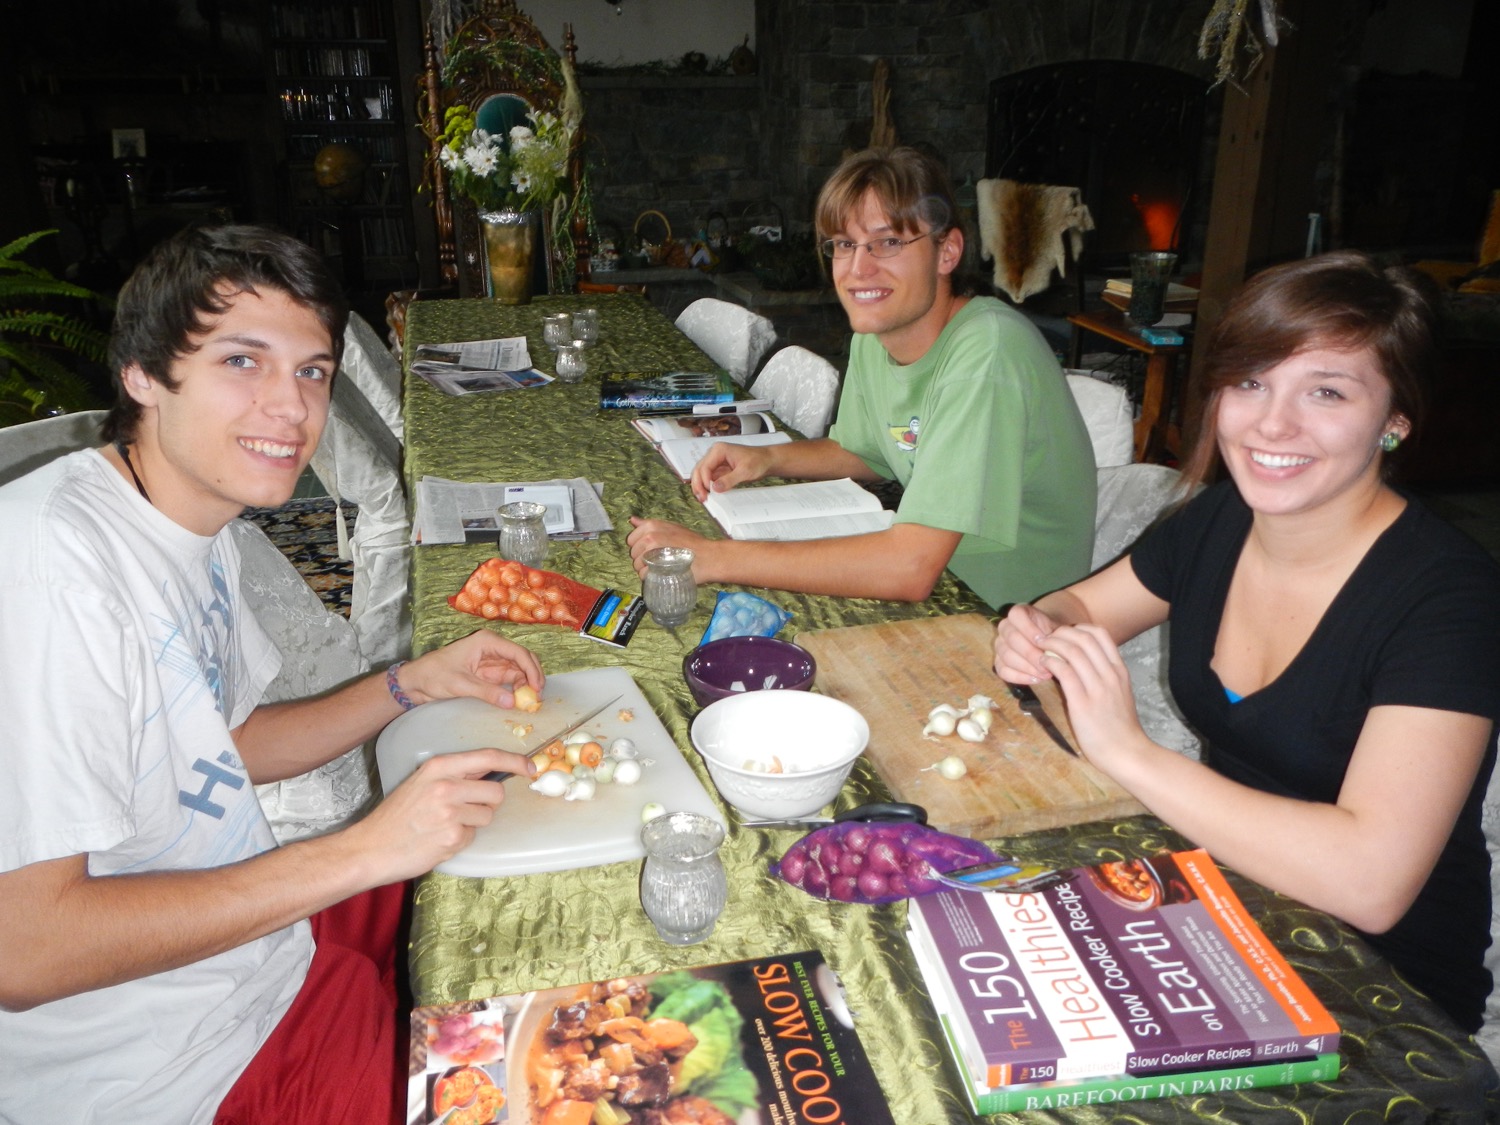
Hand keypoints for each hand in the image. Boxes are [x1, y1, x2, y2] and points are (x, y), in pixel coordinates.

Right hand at [351, 748, 534, 880]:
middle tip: (466, 810)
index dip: (514, 761)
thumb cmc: (396, 817)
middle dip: (488, 803)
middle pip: (496, 791)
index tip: (529, 767)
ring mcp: (450, 812)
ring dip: (473, 823)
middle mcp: (446, 785)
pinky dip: (460, 840)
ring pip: (487, 816)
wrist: (370, 848)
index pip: (488, 757)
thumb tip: (489, 773)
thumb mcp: (421, 782)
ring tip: (444, 826)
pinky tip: (437, 839)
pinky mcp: (452, 837)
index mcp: (439, 766)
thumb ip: (453, 775)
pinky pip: (472, 836)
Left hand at [399, 630, 543, 710]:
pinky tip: (518, 701)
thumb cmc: (433, 675)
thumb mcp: (460, 684)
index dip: (531, 670)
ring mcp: (492, 661)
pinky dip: (516, 690)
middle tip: (537, 697)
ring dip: (526, 684)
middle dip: (533, 676)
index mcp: (487, 642)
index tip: (537, 688)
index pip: (518, 653)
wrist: (416, 682)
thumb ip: (486, 692)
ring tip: (529, 702)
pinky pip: (509, 680)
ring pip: (519, 671)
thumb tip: (512, 702)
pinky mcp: (489, 674)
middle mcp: (493, 648)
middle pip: (523, 659)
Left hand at [627, 517, 712, 579]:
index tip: (651, 550)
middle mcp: (649, 538)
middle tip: (658, 560)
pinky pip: (643, 575)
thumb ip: (651, 525)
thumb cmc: (693, 543)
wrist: (708, 557)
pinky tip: (661, 575)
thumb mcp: (673, 527)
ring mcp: (651, 553)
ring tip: (661, 568)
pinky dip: (650, 578)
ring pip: (637, 565)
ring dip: (646, 569)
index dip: (640, 546)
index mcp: (652, 526)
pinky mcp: (654, 568)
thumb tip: (632, 520)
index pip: (631, 539)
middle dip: (643, 558)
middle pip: (633, 553)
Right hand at [689, 441, 775, 501]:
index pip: (704, 466)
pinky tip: (710, 495)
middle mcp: (715, 454)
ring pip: (701, 474)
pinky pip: (709, 478)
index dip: (704, 481)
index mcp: (719, 450)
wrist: (767, 460)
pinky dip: (707, 487)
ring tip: (703, 498)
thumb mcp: (745, 471)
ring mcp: (717, 462)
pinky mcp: (720, 470)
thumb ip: (729, 480)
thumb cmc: (758, 460)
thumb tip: (715, 488)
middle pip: (699, 470)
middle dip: (698, 484)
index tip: (709, 492)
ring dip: (700, 486)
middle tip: (702, 498)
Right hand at [994, 602, 1060, 683]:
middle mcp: (1004, 627)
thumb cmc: (1052, 634)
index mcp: (1017, 613)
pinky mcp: (999, 661)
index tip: (1044, 641)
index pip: (1016, 616)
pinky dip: (1020, 677)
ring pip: (1007, 656)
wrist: (1048, 641)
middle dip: (1031, 654)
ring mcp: (999, 645)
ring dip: (1027, 668)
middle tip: (1047, 664)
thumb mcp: (1056, 629)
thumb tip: (1051, 652)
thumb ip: (1054, 637)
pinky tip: (1036, 679)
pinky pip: (1003, 671)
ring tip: (1045, 674)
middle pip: (1012, 639)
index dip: (1029, 629)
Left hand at [1032, 624, 1148, 768]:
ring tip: (1040, 649)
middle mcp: (1110, 674)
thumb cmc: (1119, 727)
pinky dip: (1051, 662)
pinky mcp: (1083, 703)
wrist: (1127, 753)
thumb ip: (1104, 676)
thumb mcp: (1119, 693)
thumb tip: (1082, 662)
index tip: (1063, 635)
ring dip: (1052, 645)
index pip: (1100, 633)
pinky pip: (1065, 672)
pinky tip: (1043, 664)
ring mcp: (1097, 688)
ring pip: (1073, 651)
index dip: (1077, 628)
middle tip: (1045, 639)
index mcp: (1119, 670)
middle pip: (1084, 637)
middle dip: (1060, 633)